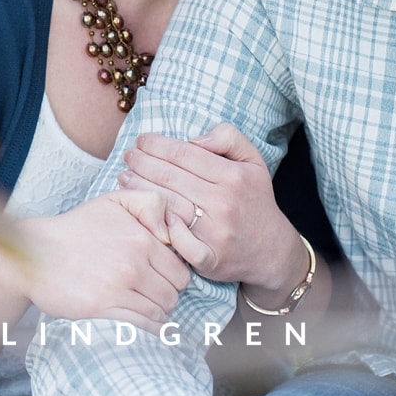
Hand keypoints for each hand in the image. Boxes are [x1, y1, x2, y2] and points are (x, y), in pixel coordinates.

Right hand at [13, 189, 189, 331]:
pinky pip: (142, 323)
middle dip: (169, 295)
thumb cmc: (78, 228)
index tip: (164, 278)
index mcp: (140, 237)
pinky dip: (151, 327)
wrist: (37, 252)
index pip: (180, 268)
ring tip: (148, 307)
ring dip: (159, 312)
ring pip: (160, 309)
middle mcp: (133, 261)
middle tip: (156, 294)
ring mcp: (118, 286)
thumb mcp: (114, 201)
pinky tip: (148, 324)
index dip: (175, 276)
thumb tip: (172, 231)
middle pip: (174, 291)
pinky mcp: (102, 307)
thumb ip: (150, 203)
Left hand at [117, 123, 292, 287]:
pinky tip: (142, 213)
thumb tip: (194, 139)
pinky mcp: (209, 258)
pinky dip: (158, 226)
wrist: (271, 250)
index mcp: (232, 176)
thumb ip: (228, 138)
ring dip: (139, 189)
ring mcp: (215, 232)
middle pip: (169, 176)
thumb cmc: (254, 200)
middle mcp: (223, 203)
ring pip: (166, 204)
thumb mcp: (253, 161)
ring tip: (124, 178)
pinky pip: (176, 242)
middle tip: (128, 156)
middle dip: (141, 162)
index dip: (156, 144)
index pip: (183, 153)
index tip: (141, 140)